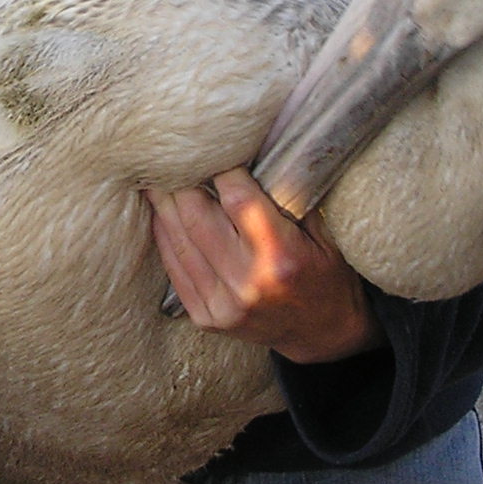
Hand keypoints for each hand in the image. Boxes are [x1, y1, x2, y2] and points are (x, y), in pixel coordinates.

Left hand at [148, 169, 379, 363]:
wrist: (323, 335)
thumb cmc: (326, 276)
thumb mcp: (322, 234)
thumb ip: (288, 199)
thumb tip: (251, 155)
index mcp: (280, 256)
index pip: (237, 198)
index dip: (220, 168)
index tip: (212, 148)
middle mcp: (248, 281)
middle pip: (197, 216)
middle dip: (181, 182)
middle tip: (173, 158)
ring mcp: (223, 304)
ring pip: (180, 241)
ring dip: (164, 206)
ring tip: (156, 180)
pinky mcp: (207, 318)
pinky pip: (175, 269)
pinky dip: (165, 238)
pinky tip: (161, 215)